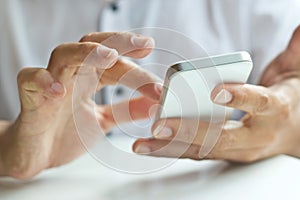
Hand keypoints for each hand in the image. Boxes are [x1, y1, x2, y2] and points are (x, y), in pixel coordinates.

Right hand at [0, 32, 160, 178]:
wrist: (38, 155)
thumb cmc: (67, 133)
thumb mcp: (104, 121)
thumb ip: (127, 111)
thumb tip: (156, 105)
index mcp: (91, 78)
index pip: (115, 62)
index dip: (134, 59)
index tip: (153, 55)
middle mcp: (73, 75)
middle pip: (94, 47)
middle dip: (118, 43)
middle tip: (142, 44)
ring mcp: (51, 82)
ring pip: (65, 54)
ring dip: (86, 53)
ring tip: (109, 57)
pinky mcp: (30, 96)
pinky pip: (30, 79)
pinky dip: (44, 81)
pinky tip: (59, 91)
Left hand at [133, 25, 299, 162]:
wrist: (293, 133)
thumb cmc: (287, 102)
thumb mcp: (294, 75)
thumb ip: (294, 54)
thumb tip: (299, 30)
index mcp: (275, 112)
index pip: (259, 104)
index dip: (239, 98)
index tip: (215, 92)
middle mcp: (254, 137)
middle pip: (221, 137)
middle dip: (189, 131)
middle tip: (160, 124)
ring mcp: (236, 150)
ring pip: (202, 151)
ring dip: (170, 147)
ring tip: (142, 144)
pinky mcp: (221, 154)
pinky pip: (194, 154)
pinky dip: (170, 151)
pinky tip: (148, 147)